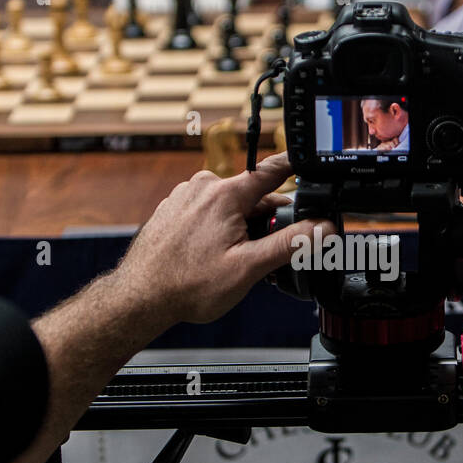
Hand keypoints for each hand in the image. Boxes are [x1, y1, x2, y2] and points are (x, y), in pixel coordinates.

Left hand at [116, 152, 332, 327]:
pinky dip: (219, 228)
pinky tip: (212, 256)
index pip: (272, 170)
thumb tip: (322, 228)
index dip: (296, 169)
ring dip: (241, 226)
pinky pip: (208, 212)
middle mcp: (202, 187)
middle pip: (252, 195)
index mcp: (225, 194)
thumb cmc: (186, 285)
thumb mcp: (248, 267)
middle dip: (265, 220)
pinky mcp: (173, 210)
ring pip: (229, 205)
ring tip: (234, 260)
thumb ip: (290, 244)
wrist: (140, 298)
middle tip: (267, 252)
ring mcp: (184, 197)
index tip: (311, 164)